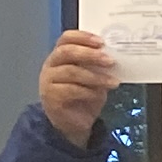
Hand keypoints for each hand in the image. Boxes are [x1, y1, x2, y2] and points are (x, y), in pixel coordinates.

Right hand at [38, 29, 117, 147]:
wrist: (74, 124)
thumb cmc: (84, 97)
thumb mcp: (95, 78)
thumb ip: (98, 67)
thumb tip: (113, 58)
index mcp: (60, 56)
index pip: (66, 39)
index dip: (82, 37)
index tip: (101, 42)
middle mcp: (51, 65)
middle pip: (66, 52)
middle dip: (90, 54)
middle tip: (109, 60)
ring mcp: (48, 81)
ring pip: (71, 72)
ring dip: (95, 76)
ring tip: (112, 82)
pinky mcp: (51, 97)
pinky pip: (70, 90)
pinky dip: (88, 92)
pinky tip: (100, 95)